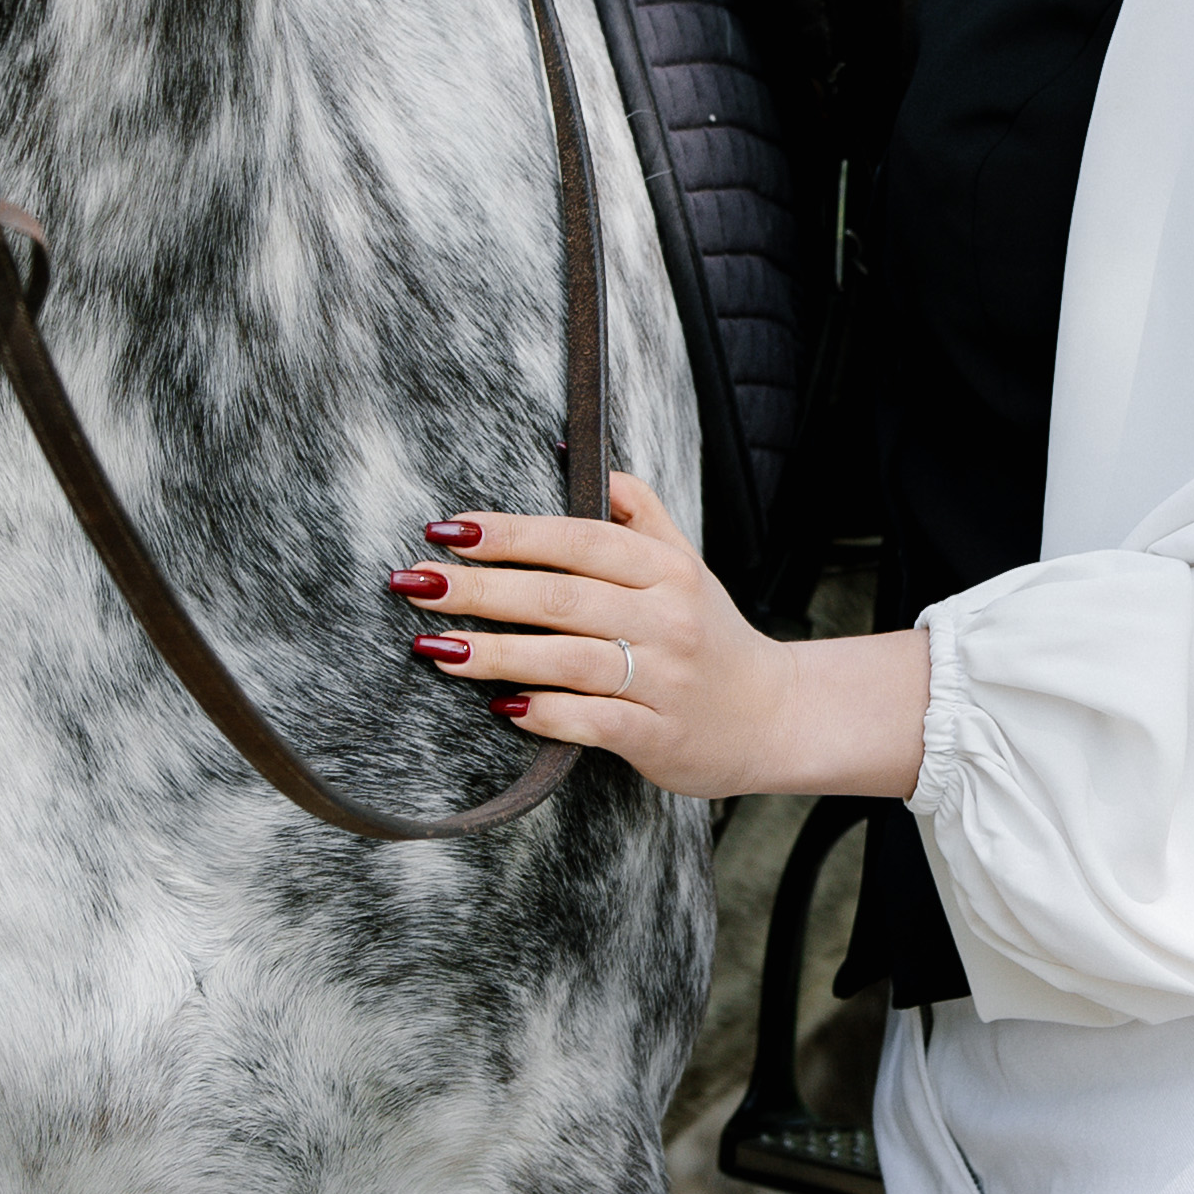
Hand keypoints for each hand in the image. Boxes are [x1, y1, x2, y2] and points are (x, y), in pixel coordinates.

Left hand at [385, 475, 930, 807]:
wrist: (777, 716)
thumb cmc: (710, 636)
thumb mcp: (686, 562)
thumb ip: (637, 511)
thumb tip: (578, 457)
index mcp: (665, 569)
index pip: (579, 538)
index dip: (510, 533)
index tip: (447, 530)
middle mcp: (666, 618)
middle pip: (562, 597)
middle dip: (481, 589)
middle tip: (416, 583)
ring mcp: (664, 679)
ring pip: (570, 659)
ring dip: (497, 653)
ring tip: (435, 647)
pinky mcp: (660, 735)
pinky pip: (593, 721)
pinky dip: (547, 713)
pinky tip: (501, 707)